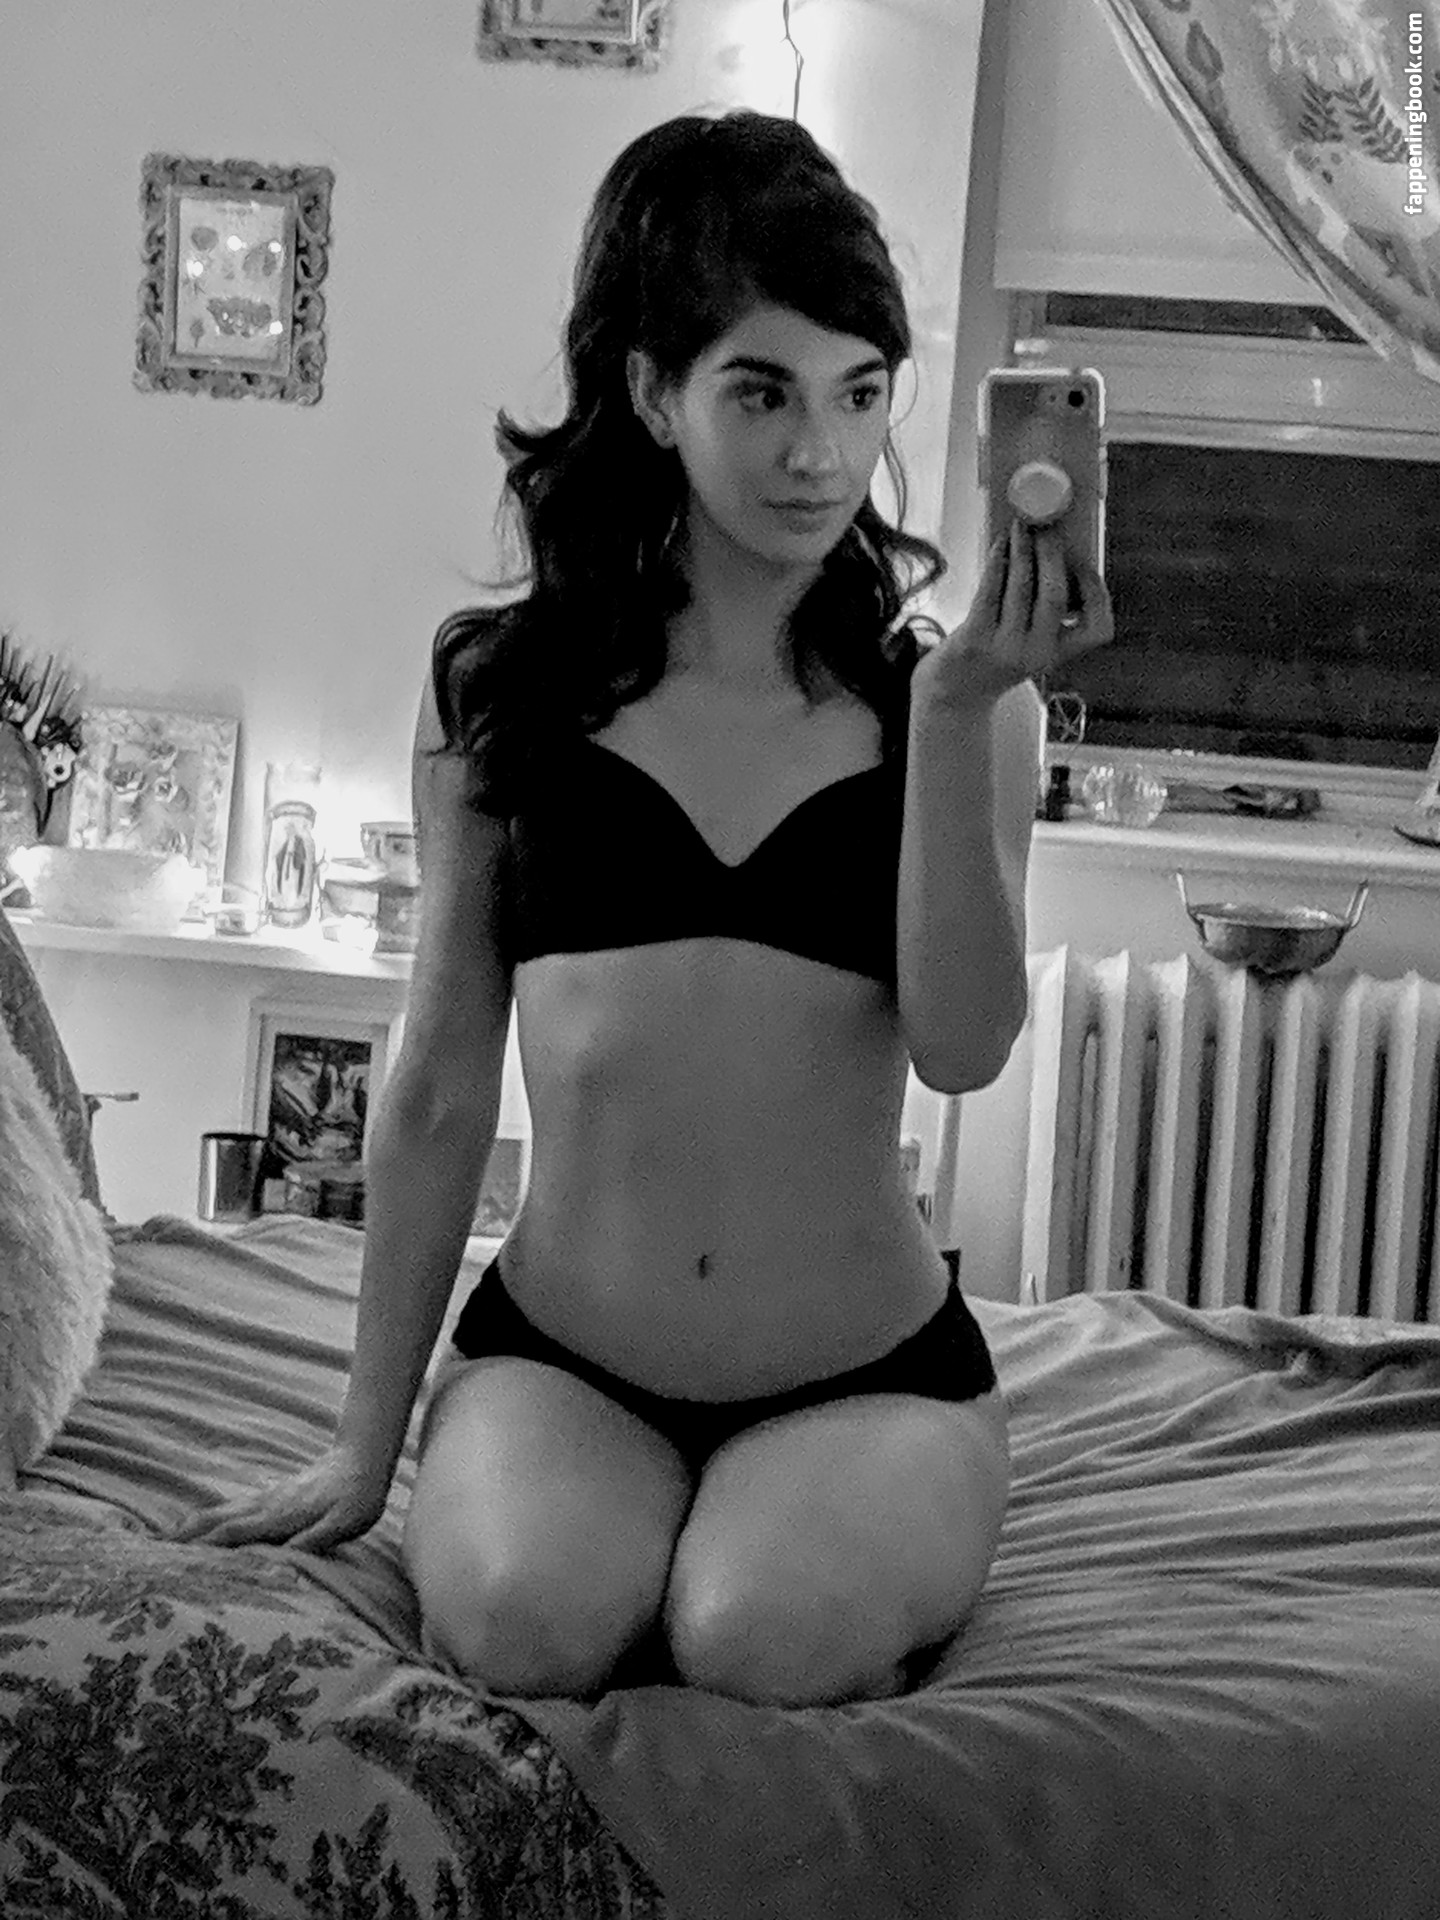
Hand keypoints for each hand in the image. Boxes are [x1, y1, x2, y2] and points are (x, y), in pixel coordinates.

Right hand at [171, 1443, 391, 1552]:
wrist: (362, 1460)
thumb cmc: (357, 1498)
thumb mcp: (343, 1524)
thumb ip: (313, 1540)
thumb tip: (283, 1561)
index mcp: (277, 1517)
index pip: (231, 1534)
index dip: (201, 1548)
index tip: (170, 1561)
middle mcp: (264, 1506)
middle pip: (215, 1521)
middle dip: (182, 1537)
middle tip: (147, 1552)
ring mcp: (265, 1499)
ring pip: (220, 1512)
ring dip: (190, 1526)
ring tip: (161, 1540)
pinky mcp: (271, 1496)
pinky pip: (232, 1508)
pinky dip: (209, 1517)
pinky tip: (201, 1524)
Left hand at [919, 519, 1113, 709]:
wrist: (955, 693)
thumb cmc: (996, 656)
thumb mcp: (1031, 642)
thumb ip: (1046, 611)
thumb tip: (1055, 552)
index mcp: (1057, 654)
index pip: (1098, 629)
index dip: (1098, 593)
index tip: (1085, 564)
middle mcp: (1036, 654)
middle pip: (1055, 596)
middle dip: (1052, 554)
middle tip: (1047, 527)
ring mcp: (1005, 648)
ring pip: (1021, 587)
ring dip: (1023, 550)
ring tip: (1021, 527)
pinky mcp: (974, 639)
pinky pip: (990, 591)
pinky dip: (997, 562)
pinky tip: (999, 545)